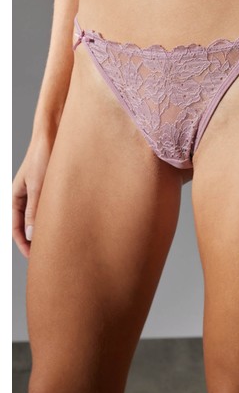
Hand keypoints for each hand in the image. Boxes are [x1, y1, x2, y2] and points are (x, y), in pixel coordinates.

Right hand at [12, 136, 52, 257]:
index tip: (34, 258)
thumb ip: (35, 209)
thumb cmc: (43, 155)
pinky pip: (53, 208)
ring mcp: (41, 193)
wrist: (55, 133)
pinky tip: (69, 226)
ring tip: (60, 244)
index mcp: (17, 196)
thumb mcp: (38, 185)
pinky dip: (57, 219)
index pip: (16, 227)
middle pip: (29, 225)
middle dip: (36, 241)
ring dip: (48, 231)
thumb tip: (32, 235)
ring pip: (42, 218)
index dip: (23, 244)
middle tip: (49, 257)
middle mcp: (28, 196)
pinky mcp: (54, 188)